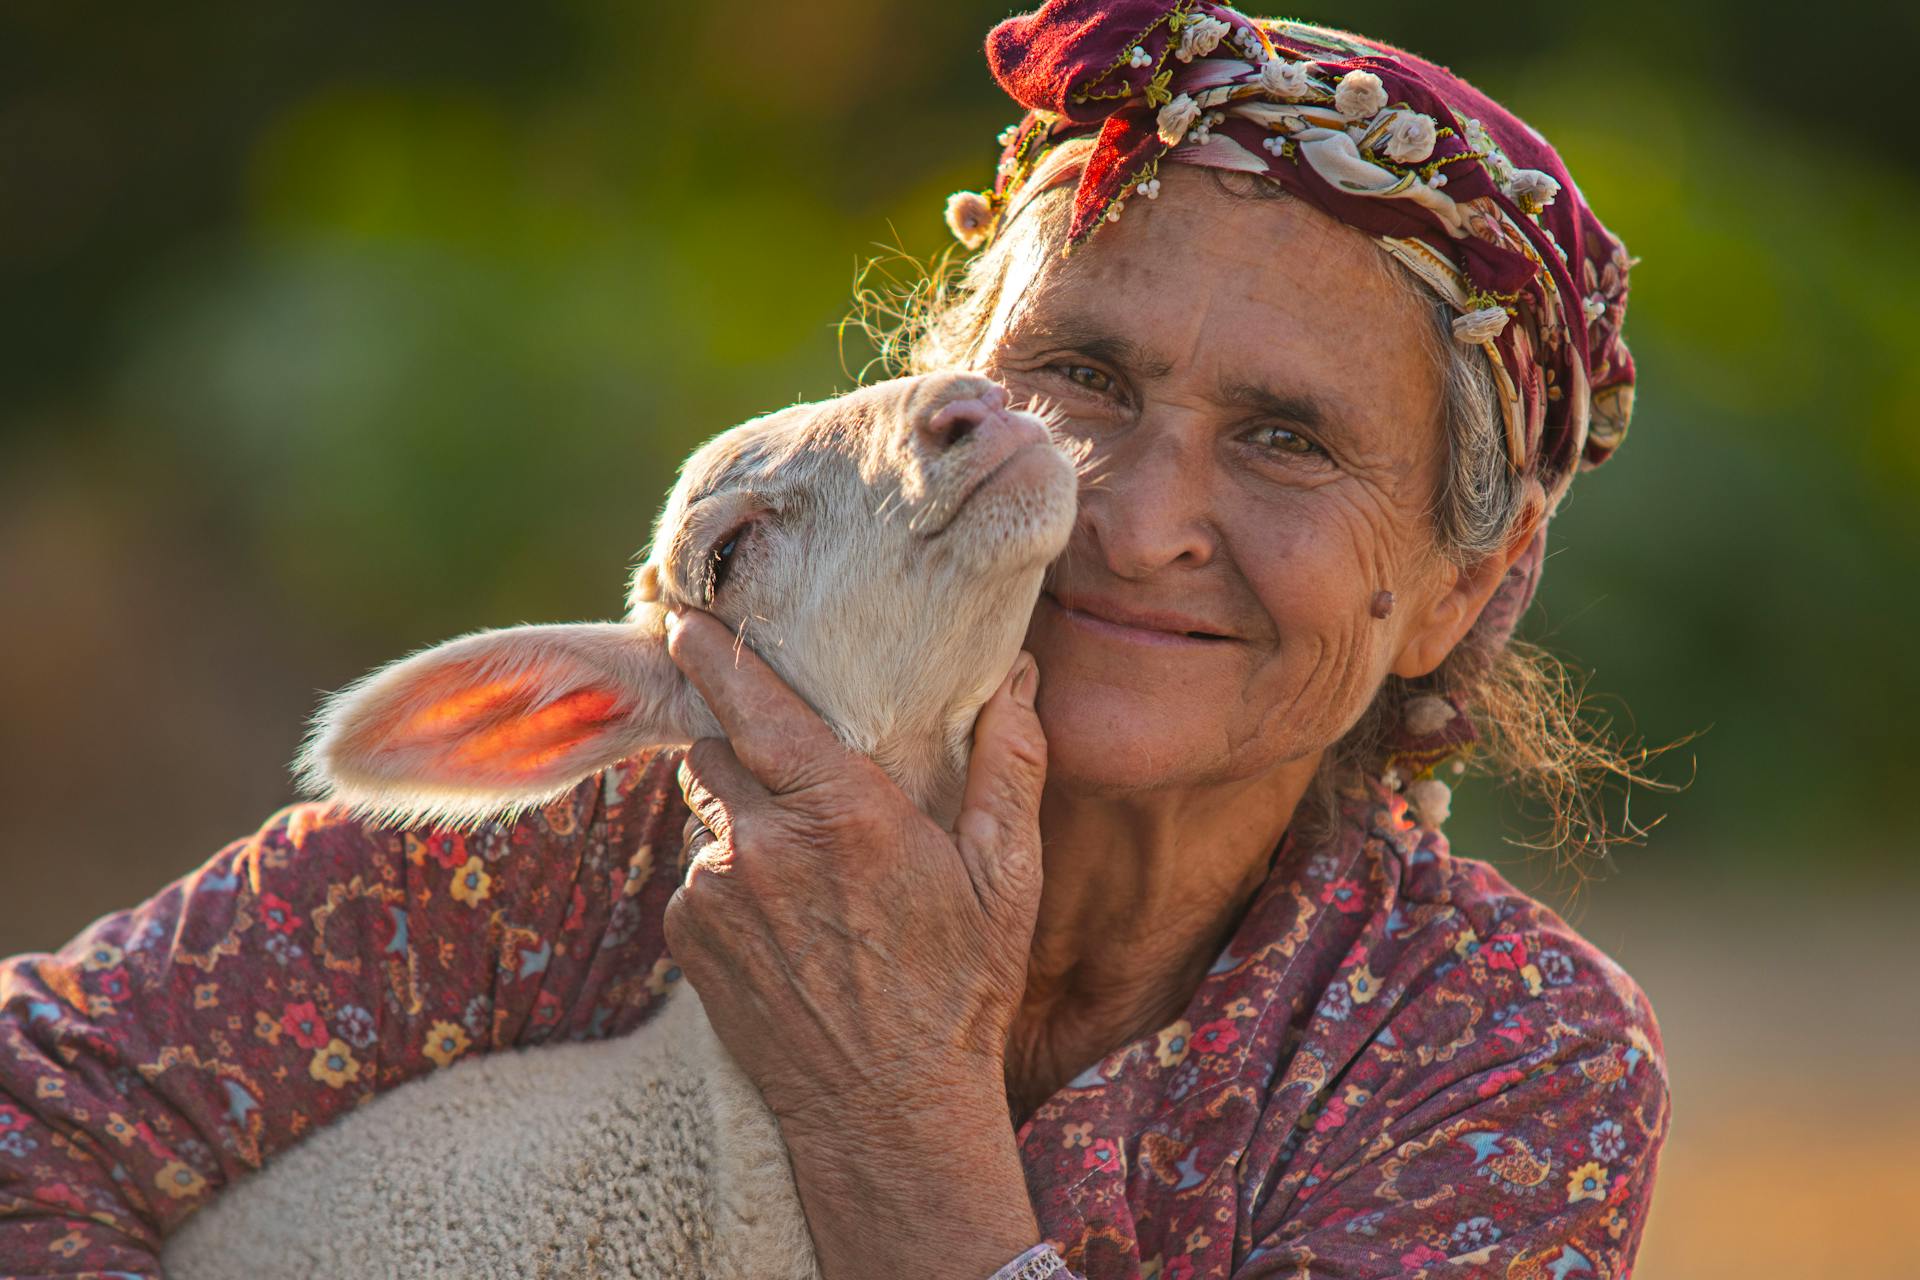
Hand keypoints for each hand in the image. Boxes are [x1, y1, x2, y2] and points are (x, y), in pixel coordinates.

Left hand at [661, 607, 1047, 1133]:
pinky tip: (785, 926)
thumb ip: (1007, 766)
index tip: (688, 618)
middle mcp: (764, 844)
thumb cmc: (959, 992)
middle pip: (717, 750)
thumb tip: (1014, 678)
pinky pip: (697, 878)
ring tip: (807, 876)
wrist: (888, 1115)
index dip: (715, 653)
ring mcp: (716, 894)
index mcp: (843, 812)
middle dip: (745, 748)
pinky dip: (730, 883)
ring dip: (744, 823)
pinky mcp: (689, 938)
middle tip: (796, 779)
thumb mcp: (1005, 878)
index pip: (755, 704)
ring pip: (708, 816)